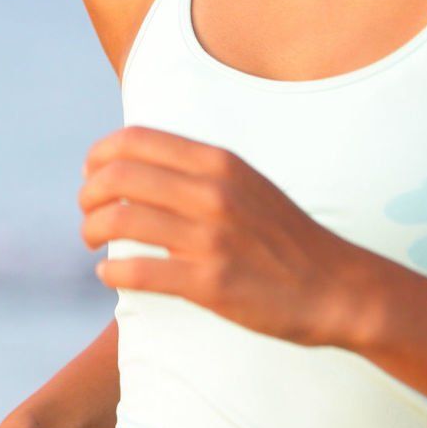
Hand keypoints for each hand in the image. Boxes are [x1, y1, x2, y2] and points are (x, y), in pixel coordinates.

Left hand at [80, 126, 370, 347]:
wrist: (339, 287)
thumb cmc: (284, 236)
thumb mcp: (246, 183)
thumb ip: (197, 170)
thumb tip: (137, 162)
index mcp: (219, 162)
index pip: (135, 140)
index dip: (99, 155)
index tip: (90, 174)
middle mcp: (213, 193)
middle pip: (118, 176)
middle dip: (88, 195)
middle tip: (87, 213)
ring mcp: (211, 238)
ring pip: (120, 222)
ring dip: (92, 231)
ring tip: (93, 241)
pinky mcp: (211, 283)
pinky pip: (137, 272)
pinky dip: (111, 272)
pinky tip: (109, 275)